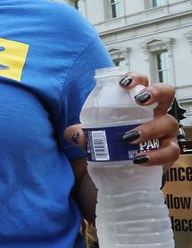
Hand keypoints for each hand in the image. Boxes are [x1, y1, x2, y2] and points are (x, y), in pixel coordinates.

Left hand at [65, 72, 179, 167]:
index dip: (136, 78)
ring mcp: (165, 131)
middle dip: (156, 91)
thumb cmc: (110, 144)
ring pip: (169, 122)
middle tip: (139, 100)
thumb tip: (76, 134)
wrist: (121, 170)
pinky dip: (156, 155)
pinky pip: (170, 151)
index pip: (142, 82)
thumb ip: (80, 133)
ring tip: (128, 137)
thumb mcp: (92, 136)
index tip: (123, 83)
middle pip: (166, 92)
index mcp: (137, 103)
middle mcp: (155, 112)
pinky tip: (138, 159)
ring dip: (150, 128)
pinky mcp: (168, 151)